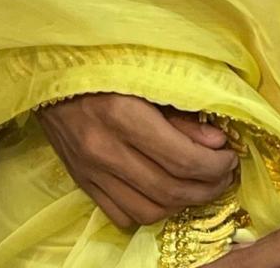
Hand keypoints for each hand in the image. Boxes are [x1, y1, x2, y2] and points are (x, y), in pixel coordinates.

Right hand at [36, 93, 238, 228]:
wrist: (49, 73)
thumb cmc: (104, 64)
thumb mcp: (147, 76)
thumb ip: (182, 114)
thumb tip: (217, 142)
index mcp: (124, 117)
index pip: (182, 160)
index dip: (215, 166)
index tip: (230, 157)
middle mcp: (105, 151)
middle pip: (169, 190)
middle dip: (207, 188)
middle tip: (224, 174)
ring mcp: (91, 172)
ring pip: (149, 211)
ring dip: (183, 204)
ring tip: (200, 185)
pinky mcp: (82, 183)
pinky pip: (122, 215)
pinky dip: (151, 211)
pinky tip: (165, 194)